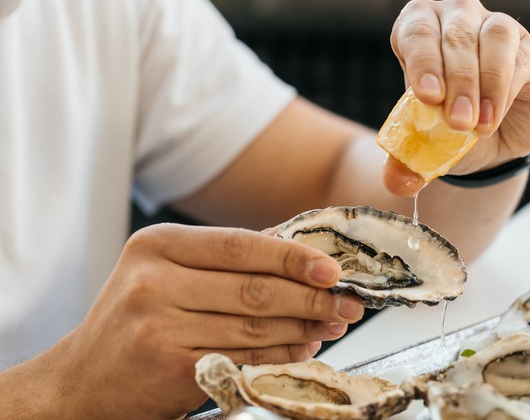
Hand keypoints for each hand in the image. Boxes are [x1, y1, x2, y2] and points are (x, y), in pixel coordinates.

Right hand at [52, 224, 362, 418]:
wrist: (83, 384)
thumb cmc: (134, 323)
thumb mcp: (165, 273)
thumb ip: (226, 258)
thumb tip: (298, 248)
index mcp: (156, 245)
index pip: (242, 244)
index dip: (294, 257)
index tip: (332, 268)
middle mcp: (153, 282)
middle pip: (255, 288)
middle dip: (312, 297)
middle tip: (347, 302)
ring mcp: (159, 327)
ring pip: (255, 326)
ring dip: (304, 327)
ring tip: (332, 324)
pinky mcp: (170, 368)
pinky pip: (245, 359)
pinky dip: (281, 355)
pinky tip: (303, 349)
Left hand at [385, 0, 529, 195]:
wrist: (486, 147)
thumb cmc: (446, 130)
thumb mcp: (421, 146)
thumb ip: (405, 161)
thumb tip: (398, 183)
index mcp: (420, 30)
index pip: (417, 30)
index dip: (422, 59)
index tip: (427, 95)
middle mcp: (458, 19)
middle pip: (456, 33)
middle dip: (456, 80)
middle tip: (456, 122)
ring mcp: (496, 30)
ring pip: (493, 37)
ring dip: (484, 82)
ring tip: (476, 125)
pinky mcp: (529, 51)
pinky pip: (520, 58)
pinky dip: (505, 91)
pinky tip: (493, 119)